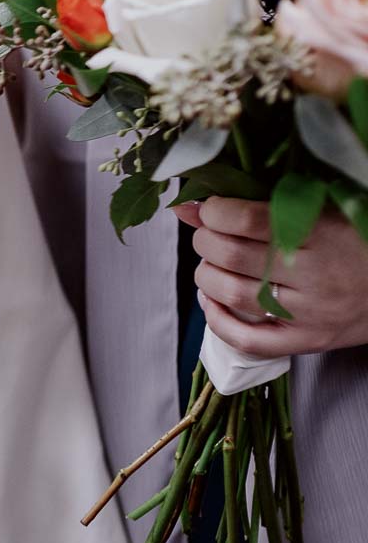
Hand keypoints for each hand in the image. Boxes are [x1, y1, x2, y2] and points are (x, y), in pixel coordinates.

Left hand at [173, 196, 367, 357]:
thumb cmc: (359, 239)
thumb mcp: (327, 208)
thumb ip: (266, 201)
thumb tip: (191, 205)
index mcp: (324, 231)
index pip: (247, 220)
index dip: (214, 212)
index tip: (209, 208)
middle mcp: (317, 274)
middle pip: (231, 255)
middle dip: (205, 241)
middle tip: (209, 235)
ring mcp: (312, 313)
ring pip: (231, 293)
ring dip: (206, 275)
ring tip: (212, 263)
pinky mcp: (309, 341)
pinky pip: (247, 340)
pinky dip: (216, 320)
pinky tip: (212, 299)